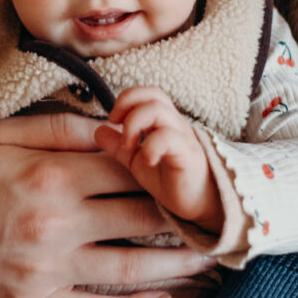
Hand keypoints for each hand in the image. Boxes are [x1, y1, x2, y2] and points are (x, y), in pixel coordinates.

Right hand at [0, 113, 216, 297]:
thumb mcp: (4, 137)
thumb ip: (63, 128)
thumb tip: (116, 126)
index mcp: (53, 175)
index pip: (129, 171)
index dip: (166, 172)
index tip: (191, 175)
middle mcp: (57, 222)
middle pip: (143, 218)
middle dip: (185, 217)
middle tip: (219, 218)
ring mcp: (48, 269)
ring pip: (133, 267)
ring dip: (180, 264)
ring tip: (213, 260)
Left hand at [95, 87, 222, 232]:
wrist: (199, 205)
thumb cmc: (172, 181)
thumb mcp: (137, 162)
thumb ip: (119, 146)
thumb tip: (98, 130)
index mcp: (163, 123)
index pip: (148, 93)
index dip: (127, 98)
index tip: (113, 119)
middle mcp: (175, 125)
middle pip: (154, 94)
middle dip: (128, 105)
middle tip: (118, 128)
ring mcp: (183, 138)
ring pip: (159, 111)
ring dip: (135, 124)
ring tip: (130, 147)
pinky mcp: (188, 156)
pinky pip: (168, 138)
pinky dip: (151, 146)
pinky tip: (147, 160)